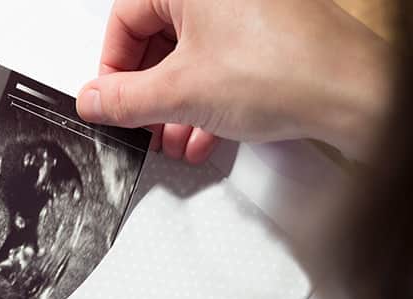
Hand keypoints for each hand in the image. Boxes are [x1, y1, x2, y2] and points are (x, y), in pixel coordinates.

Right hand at [77, 0, 391, 162]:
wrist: (353, 93)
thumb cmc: (282, 71)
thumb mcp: (180, 93)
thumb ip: (124, 101)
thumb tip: (92, 100)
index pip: (125, 20)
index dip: (112, 68)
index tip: (110, 102)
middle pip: (157, 40)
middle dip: (147, 93)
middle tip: (140, 124)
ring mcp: (246, 9)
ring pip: (188, 57)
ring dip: (174, 106)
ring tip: (172, 139)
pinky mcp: (268, 34)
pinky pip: (219, 63)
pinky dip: (205, 101)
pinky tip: (203, 135)